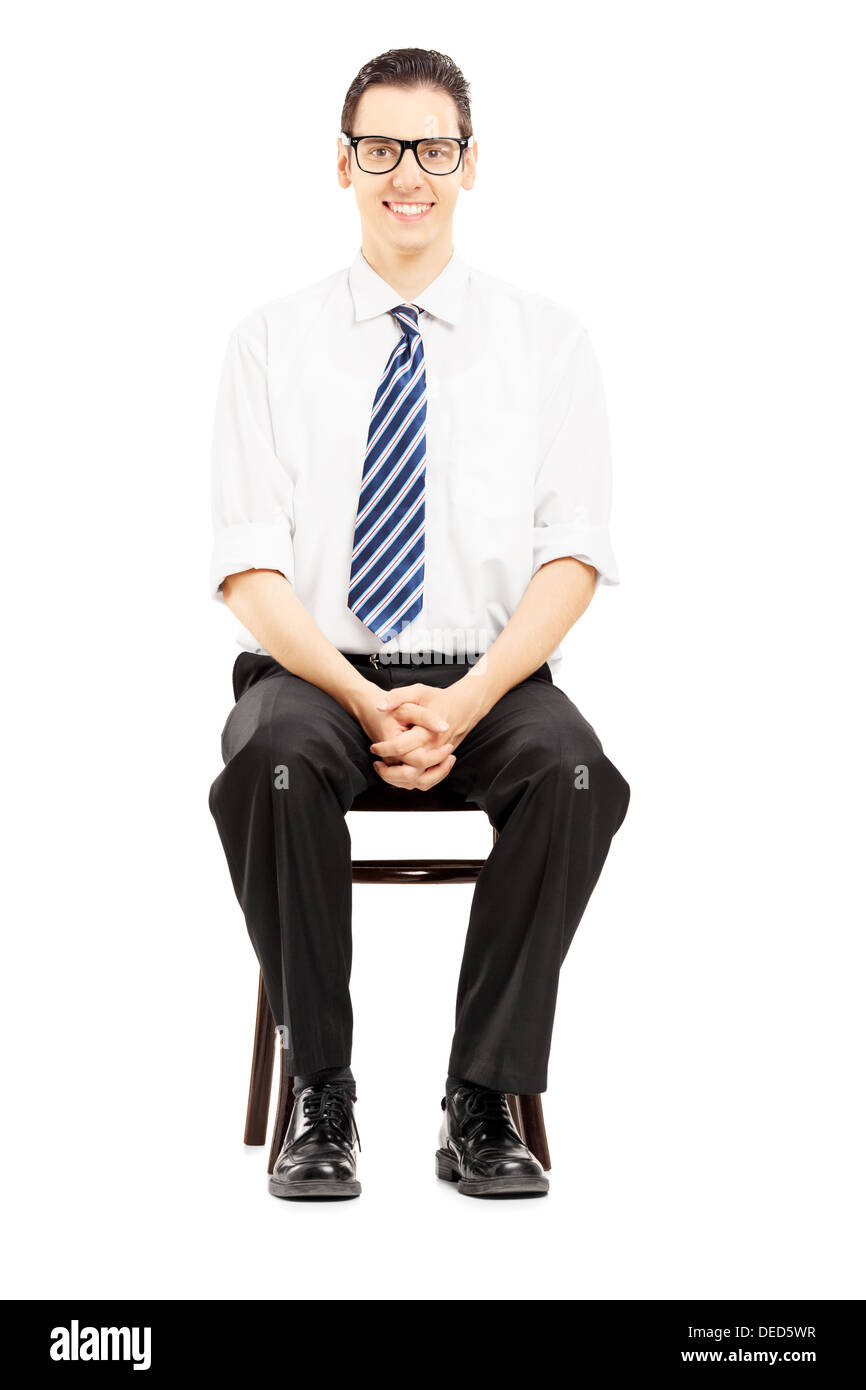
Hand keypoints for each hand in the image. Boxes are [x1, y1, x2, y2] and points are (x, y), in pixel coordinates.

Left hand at [369, 679, 488, 789]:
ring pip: (419, 782)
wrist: (463, 707)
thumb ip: (397, 696)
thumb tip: (379, 706)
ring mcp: (439, 759)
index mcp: (426, 733)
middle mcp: (434, 750)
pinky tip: (399, 772)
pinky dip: (411, 782)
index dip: (384, 749)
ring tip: (385, 770)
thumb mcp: (418, 691)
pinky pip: (426, 781)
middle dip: (389, 773)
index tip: (374, 747)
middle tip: (377, 764)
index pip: (401, 749)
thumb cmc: (438, 698)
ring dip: (399, 781)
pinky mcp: (441, 764)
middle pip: (410, 773)